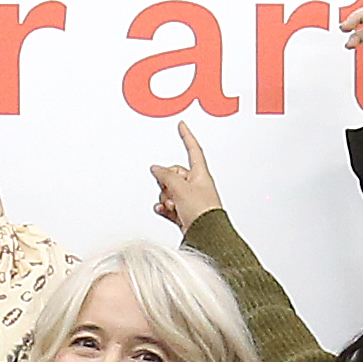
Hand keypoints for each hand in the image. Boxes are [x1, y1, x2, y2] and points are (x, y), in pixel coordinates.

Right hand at [147, 117, 223, 234]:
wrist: (206, 236)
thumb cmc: (203, 212)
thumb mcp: (181, 188)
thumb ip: (166, 175)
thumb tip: (156, 168)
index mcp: (200, 174)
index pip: (193, 150)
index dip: (187, 136)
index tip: (182, 125)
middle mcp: (196, 184)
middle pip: (174, 174)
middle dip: (167, 182)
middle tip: (172, 192)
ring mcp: (190, 198)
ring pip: (168, 191)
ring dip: (166, 198)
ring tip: (173, 205)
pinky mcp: (184, 212)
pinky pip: (168, 205)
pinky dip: (165, 208)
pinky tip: (167, 210)